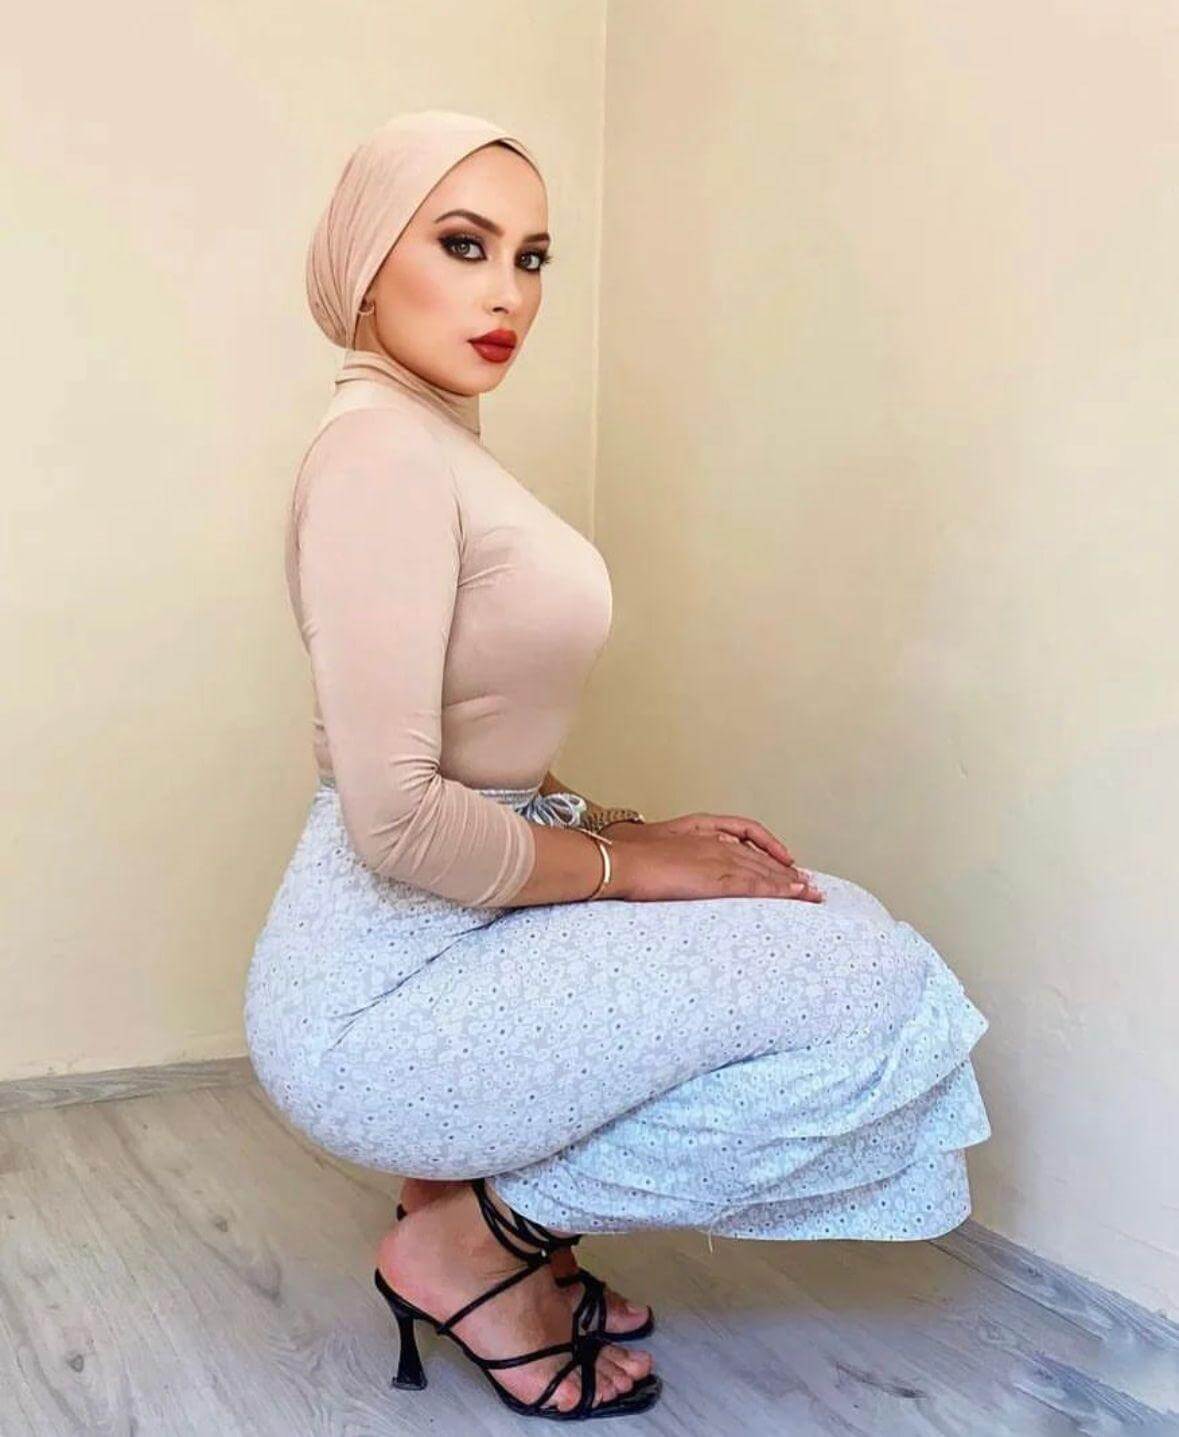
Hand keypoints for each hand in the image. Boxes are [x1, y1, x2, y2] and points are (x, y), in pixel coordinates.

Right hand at [598, 812, 823, 902]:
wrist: (619, 860)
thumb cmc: (629, 855)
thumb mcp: (655, 848)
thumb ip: (675, 855)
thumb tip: (677, 868)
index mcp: (700, 833)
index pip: (744, 841)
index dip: (767, 855)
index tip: (783, 865)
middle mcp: (714, 844)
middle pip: (760, 858)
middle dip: (785, 872)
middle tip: (808, 884)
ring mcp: (718, 860)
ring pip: (764, 871)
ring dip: (790, 882)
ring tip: (811, 892)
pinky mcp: (718, 879)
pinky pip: (756, 885)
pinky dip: (779, 890)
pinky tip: (795, 894)